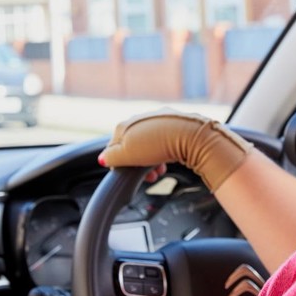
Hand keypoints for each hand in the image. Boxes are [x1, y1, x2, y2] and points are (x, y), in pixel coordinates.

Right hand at [97, 108, 253, 190]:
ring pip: (149, 145)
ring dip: (151, 162)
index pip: (114, 147)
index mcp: (125, 124)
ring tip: (159, 172)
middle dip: (138, 165)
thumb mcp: (127, 154)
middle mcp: (141, 119)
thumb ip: (111, 157)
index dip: (120, 164)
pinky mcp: (175, 124)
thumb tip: (103, 158)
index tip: (128, 174)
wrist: (192, 136)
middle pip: (133, 147)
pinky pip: (164, 141)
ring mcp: (159, 120)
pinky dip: (164, 154)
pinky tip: (169, 162)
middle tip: (148, 177)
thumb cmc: (159, 144)